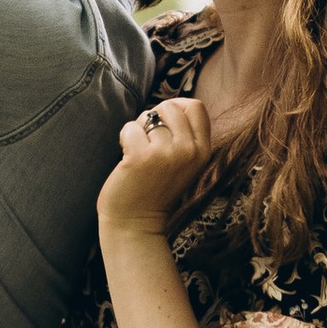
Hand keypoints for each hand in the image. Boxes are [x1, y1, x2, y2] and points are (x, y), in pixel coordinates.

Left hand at [97, 92, 216, 240]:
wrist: (136, 223)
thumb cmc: (154, 188)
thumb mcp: (183, 162)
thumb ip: (184, 136)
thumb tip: (170, 104)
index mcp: (202, 151)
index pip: (196, 106)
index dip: (176, 106)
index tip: (162, 121)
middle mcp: (189, 151)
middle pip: (170, 107)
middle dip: (153, 117)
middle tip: (146, 139)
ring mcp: (166, 154)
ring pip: (147, 117)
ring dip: (137, 130)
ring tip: (136, 152)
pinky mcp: (142, 158)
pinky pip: (130, 128)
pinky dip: (123, 138)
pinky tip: (126, 157)